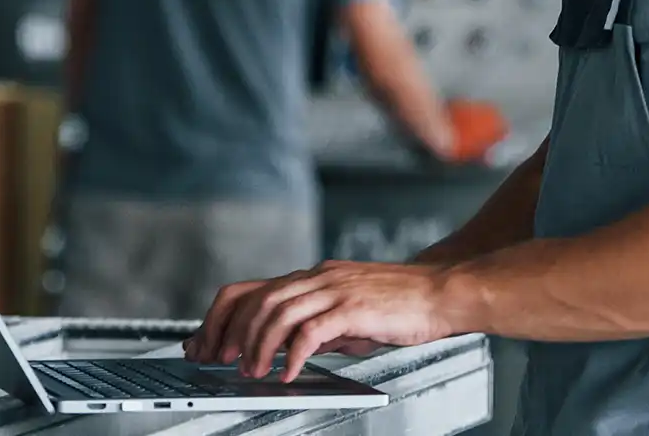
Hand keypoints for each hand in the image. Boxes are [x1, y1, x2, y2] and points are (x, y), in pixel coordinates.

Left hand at [181, 261, 467, 380]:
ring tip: (254, 371)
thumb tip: (285, 347)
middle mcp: (317, 277)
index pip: (249, 290)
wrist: (441, 292)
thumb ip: (315, 323)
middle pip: (255, 299)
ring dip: (258, 346)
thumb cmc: (400, 304)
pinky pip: (311, 330)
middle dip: (231, 334)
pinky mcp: (353, 306)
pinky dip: (293, 354)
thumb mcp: (346, 311)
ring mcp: (334, 289)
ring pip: (277, 312)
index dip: (220, 318)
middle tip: (222, 362)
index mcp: (312, 277)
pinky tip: (289, 372)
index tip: (206, 345)